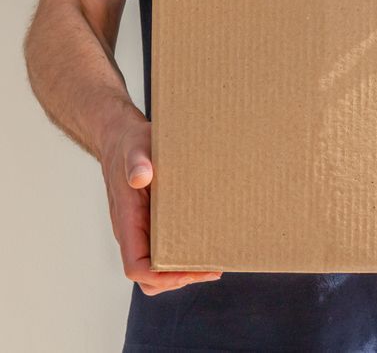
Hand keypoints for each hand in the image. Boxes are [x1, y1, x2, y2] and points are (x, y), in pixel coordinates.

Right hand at [99, 112, 221, 295]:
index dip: (163, 276)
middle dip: (178, 279)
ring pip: (156, 269)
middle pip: (148, 278)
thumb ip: (138, 161)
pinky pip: (162, 251)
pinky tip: (206, 245)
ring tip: (213, 263)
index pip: (136, 266)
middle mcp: (131, 232)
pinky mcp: (151, 224)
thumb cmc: (130, 144)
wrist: (121, 139)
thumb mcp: (136, 147)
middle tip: (212, 269)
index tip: (192, 270)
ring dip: (182, 272)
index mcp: (127, 221)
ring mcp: (140, 230)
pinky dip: (182, 256)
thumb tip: (141, 176)